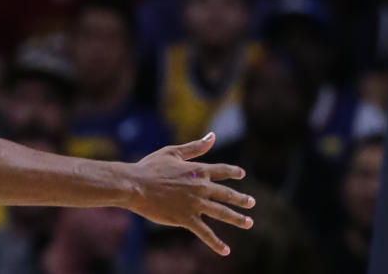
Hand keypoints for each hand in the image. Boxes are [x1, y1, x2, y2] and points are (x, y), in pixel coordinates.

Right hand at [127, 133, 254, 255]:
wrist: (135, 185)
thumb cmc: (150, 167)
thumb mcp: (173, 152)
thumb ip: (195, 147)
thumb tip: (212, 136)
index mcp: (197, 170)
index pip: (221, 171)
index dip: (232, 171)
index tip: (241, 174)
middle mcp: (201, 187)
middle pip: (226, 194)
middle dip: (241, 199)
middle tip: (251, 202)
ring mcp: (195, 204)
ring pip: (222, 213)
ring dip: (237, 218)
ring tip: (248, 223)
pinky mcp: (186, 219)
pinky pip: (205, 233)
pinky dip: (216, 243)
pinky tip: (225, 251)